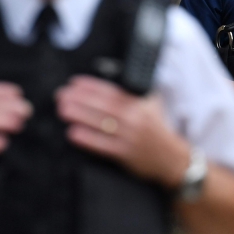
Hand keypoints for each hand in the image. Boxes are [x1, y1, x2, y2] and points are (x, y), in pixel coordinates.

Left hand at [55, 75, 190, 187]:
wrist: (172, 158)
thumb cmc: (157, 129)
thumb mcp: (150, 104)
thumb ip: (132, 92)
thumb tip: (109, 74)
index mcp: (139, 104)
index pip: (111, 91)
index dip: (91, 86)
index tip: (74, 83)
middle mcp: (135, 119)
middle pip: (103, 106)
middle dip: (80, 99)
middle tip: (61, 95)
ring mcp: (130, 137)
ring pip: (101, 123)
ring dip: (80, 115)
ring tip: (62, 109)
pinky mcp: (126, 154)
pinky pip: (103, 145)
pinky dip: (87, 139)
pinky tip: (73, 134)